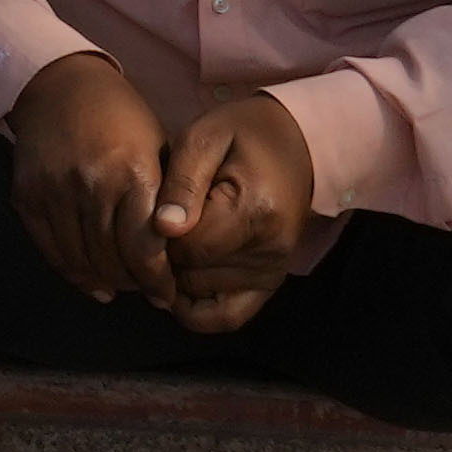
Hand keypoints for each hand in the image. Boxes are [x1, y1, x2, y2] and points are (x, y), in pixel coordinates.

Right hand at [5, 48, 175, 309]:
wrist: (61, 85)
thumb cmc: (123, 118)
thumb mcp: (159, 149)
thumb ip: (168, 199)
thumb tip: (180, 255)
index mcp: (134, 173)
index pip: (145, 249)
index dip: (158, 283)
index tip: (167, 296)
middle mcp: (93, 185)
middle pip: (113, 261)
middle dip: (134, 285)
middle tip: (146, 291)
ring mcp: (55, 191)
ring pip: (82, 261)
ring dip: (105, 282)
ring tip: (122, 286)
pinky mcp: (27, 196)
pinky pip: (51, 250)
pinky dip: (73, 273)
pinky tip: (92, 282)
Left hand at [154, 92, 322, 333]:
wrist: (298, 144)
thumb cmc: (244, 134)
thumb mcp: (204, 138)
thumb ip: (181, 183)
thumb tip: (163, 228)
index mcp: (254, 212)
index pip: (187, 249)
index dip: (158, 236)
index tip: (153, 212)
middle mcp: (270, 251)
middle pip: (192, 276)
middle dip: (165, 255)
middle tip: (161, 224)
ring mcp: (274, 272)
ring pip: (202, 296)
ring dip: (178, 276)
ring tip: (174, 240)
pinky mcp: (271, 283)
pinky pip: (228, 317)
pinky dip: (199, 308)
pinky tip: (183, 279)